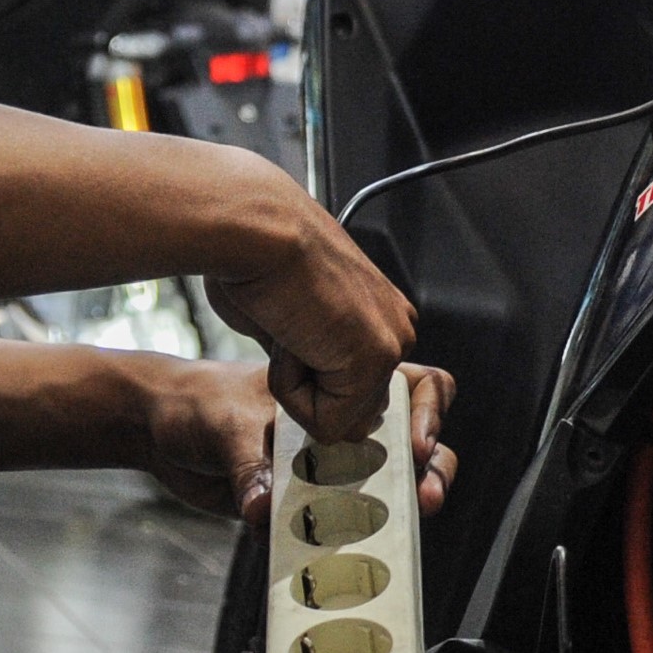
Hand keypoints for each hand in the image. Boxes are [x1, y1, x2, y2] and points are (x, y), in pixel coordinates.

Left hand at [134, 357, 460, 522]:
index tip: (415, 447)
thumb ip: (249, 466)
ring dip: (398, 513)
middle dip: (431, 471)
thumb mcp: (225, 426)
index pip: (414, 389)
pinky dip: (346, 545)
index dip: (429, 415)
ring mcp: (329, 469)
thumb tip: (263, 507)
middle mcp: (344, 429)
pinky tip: (341, 561)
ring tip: (397, 537)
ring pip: (386, 491)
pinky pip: (339, 529)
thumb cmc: (196, 403)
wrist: (158, 431)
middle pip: (414, 447)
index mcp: (342, 388)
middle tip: (424, 499)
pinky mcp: (306, 507)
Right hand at [194, 169, 418, 441]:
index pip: (351, 391)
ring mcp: (392, 344)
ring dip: (296, 388)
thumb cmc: (255, 260)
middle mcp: (397, 327)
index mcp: (381, 314)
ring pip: (336, 419)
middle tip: (286, 329)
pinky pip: (324, 421)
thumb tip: (310, 399)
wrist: (255, 230)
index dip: (305, 379)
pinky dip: (290, 389)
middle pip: (349, 410)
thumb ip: (308, 359)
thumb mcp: (288, 322)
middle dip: (305, 388)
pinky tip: (290, 334)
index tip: (287, 330)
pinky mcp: (375, 361)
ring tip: (287, 328)